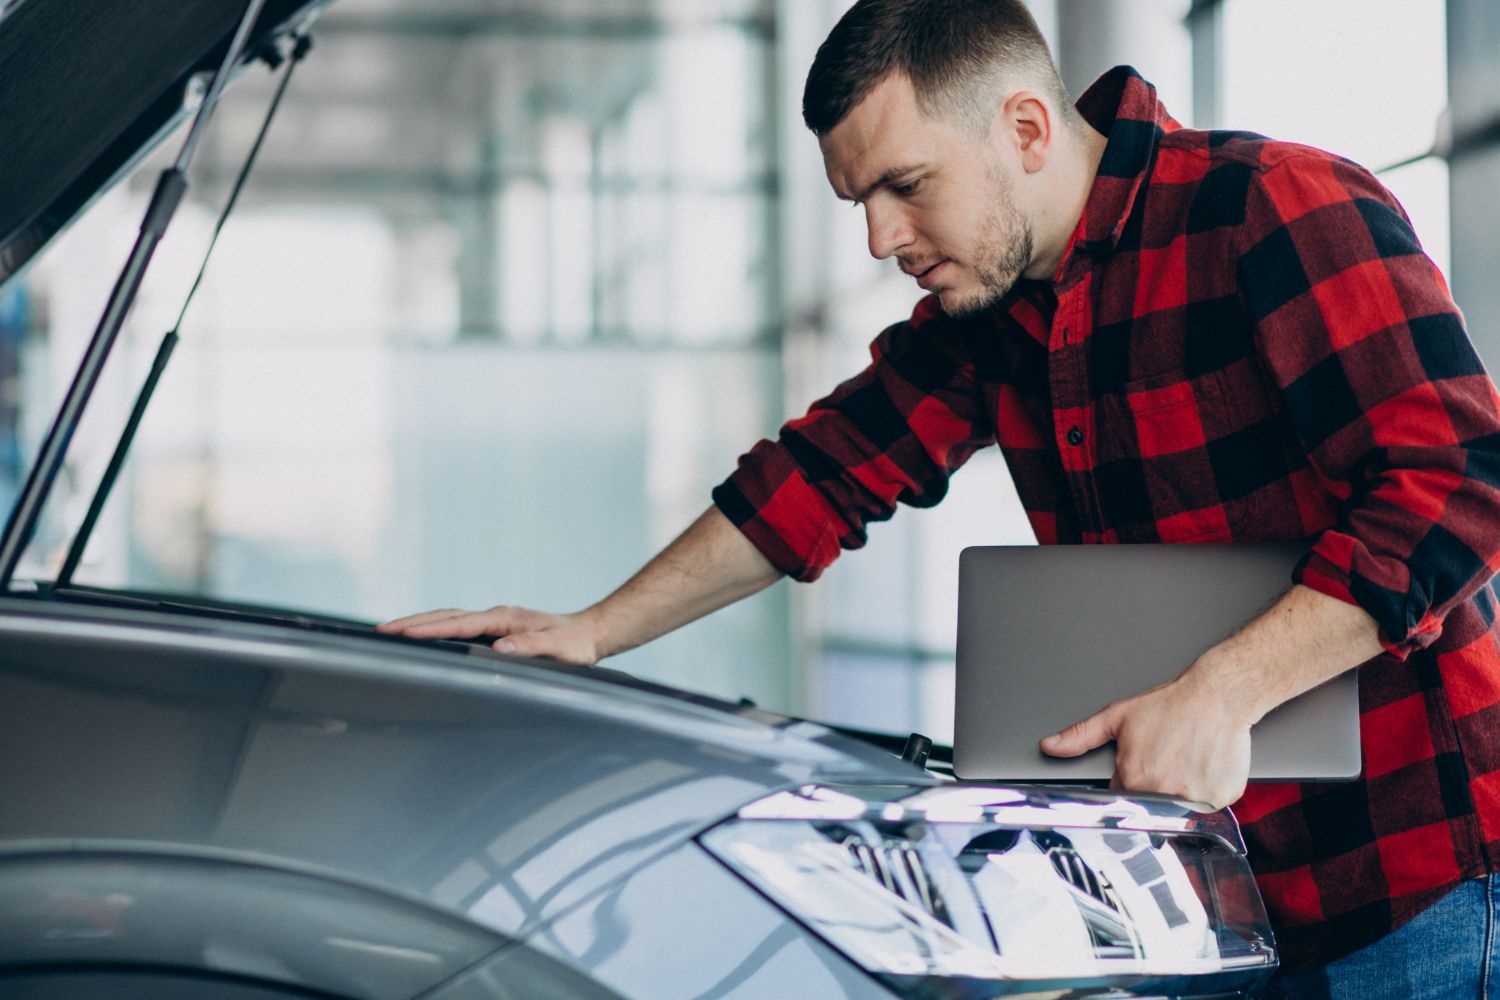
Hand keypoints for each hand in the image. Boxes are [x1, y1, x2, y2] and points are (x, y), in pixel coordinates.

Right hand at [376, 605, 601, 665]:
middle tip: (380, 631)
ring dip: (420, 624)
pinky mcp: (495, 629)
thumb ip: (531, 647)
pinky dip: (436, 628)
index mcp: (504, 618)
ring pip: (449, 619)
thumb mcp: (558, 648)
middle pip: (445, 616)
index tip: (402, 632)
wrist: (589, 633)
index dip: (430, 629)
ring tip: (390, 631)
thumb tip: (500, 648)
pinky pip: (458, 627)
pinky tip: (424, 637)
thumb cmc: (575, 644)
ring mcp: (493, 621)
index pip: (459, 623)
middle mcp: (495, 615)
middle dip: (412, 623)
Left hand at [1039, 669, 1252, 809]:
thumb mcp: (1117, 716)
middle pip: (1150, 805)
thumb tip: (1050, 746)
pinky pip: (1210, 807)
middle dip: (1153, 787)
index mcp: (1134, 777)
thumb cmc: (1172, 704)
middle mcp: (1164, 792)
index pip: (1121, 798)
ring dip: (1181, 791)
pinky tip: (1204, 766)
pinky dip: (1207, 792)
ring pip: (1181, 809)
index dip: (1127, 783)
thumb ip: (1080, 736)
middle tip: (1166, 760)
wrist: (1218, 695)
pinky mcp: (1221, 799)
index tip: (1140, 770)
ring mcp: (1196, 799)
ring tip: (1185, 761)